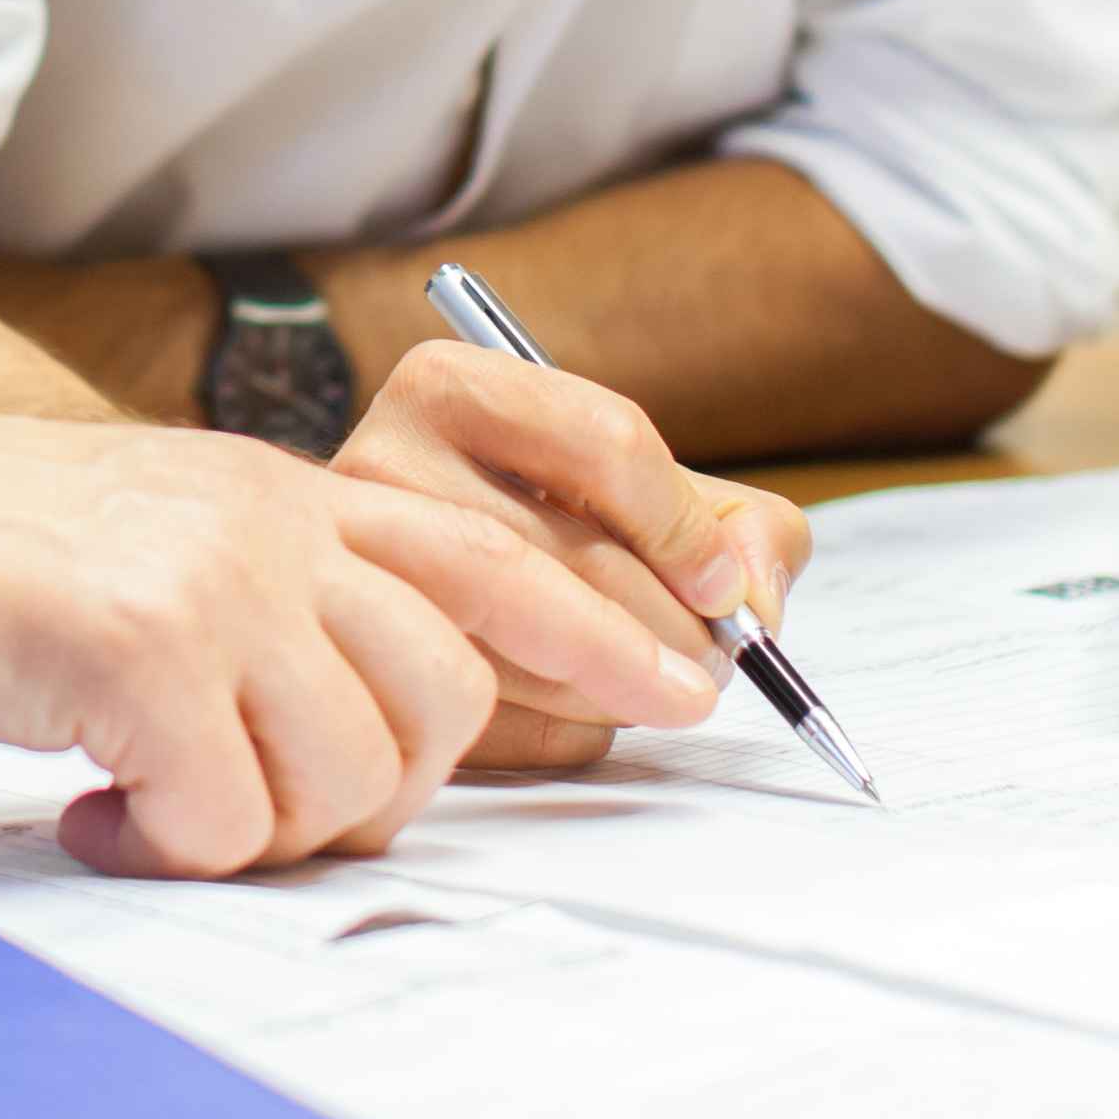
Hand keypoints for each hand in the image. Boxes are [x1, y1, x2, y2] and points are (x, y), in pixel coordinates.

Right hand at [0, 384, 720, 879]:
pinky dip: (165, 846)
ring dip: (258, 826)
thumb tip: (366, 715)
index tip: (680, 684)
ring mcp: (210, 578)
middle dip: (372, 787)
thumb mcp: (146, 535)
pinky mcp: (140, 650)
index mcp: (275, 490)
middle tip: (248, 800)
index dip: (598, 628)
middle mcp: (266, 518)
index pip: (484, 555)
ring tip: (153, 804)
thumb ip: (262, 593)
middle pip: (441, 695)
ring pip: (348, 770)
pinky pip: (224, 818)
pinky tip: (95, 808)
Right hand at [327, 338, 815, 772]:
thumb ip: (735, 523)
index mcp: (453, 387)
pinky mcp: (375, 676)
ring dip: (632, 689)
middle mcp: (385, 467)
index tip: (723, 587)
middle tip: (714, 662)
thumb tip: (750, 598)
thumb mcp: (641, 485)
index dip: (686, 529)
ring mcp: (368, 574)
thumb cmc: (545, 521)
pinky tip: (585, 705)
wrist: (399, 574)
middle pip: (580, 559)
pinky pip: (508, 726)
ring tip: (658, 683)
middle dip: (676, 629)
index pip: (606, 442)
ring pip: (541, 653)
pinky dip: (575, 731)